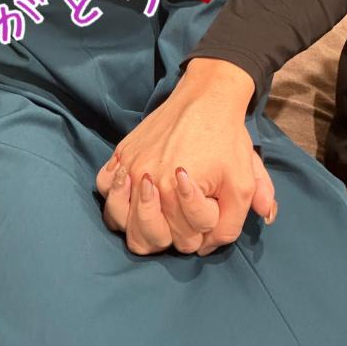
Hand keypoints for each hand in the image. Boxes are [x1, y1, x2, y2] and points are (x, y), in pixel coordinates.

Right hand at [96, 58, 277, 255]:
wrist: (206, 98)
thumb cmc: (226, 140)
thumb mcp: (244, 183)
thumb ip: (233, 224)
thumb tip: (210, 247)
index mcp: (175, 193)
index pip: (184, 242)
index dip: (204, 234)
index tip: (211, 211)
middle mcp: (147, 182)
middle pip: (143, 241)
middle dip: (169, 237)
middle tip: (184, 219)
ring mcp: (129, 167)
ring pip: (116, 221)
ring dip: (137, 223)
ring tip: (156, 212)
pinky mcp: (121, 153)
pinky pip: (102, 187)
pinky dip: (114, 196)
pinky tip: (133, 191)